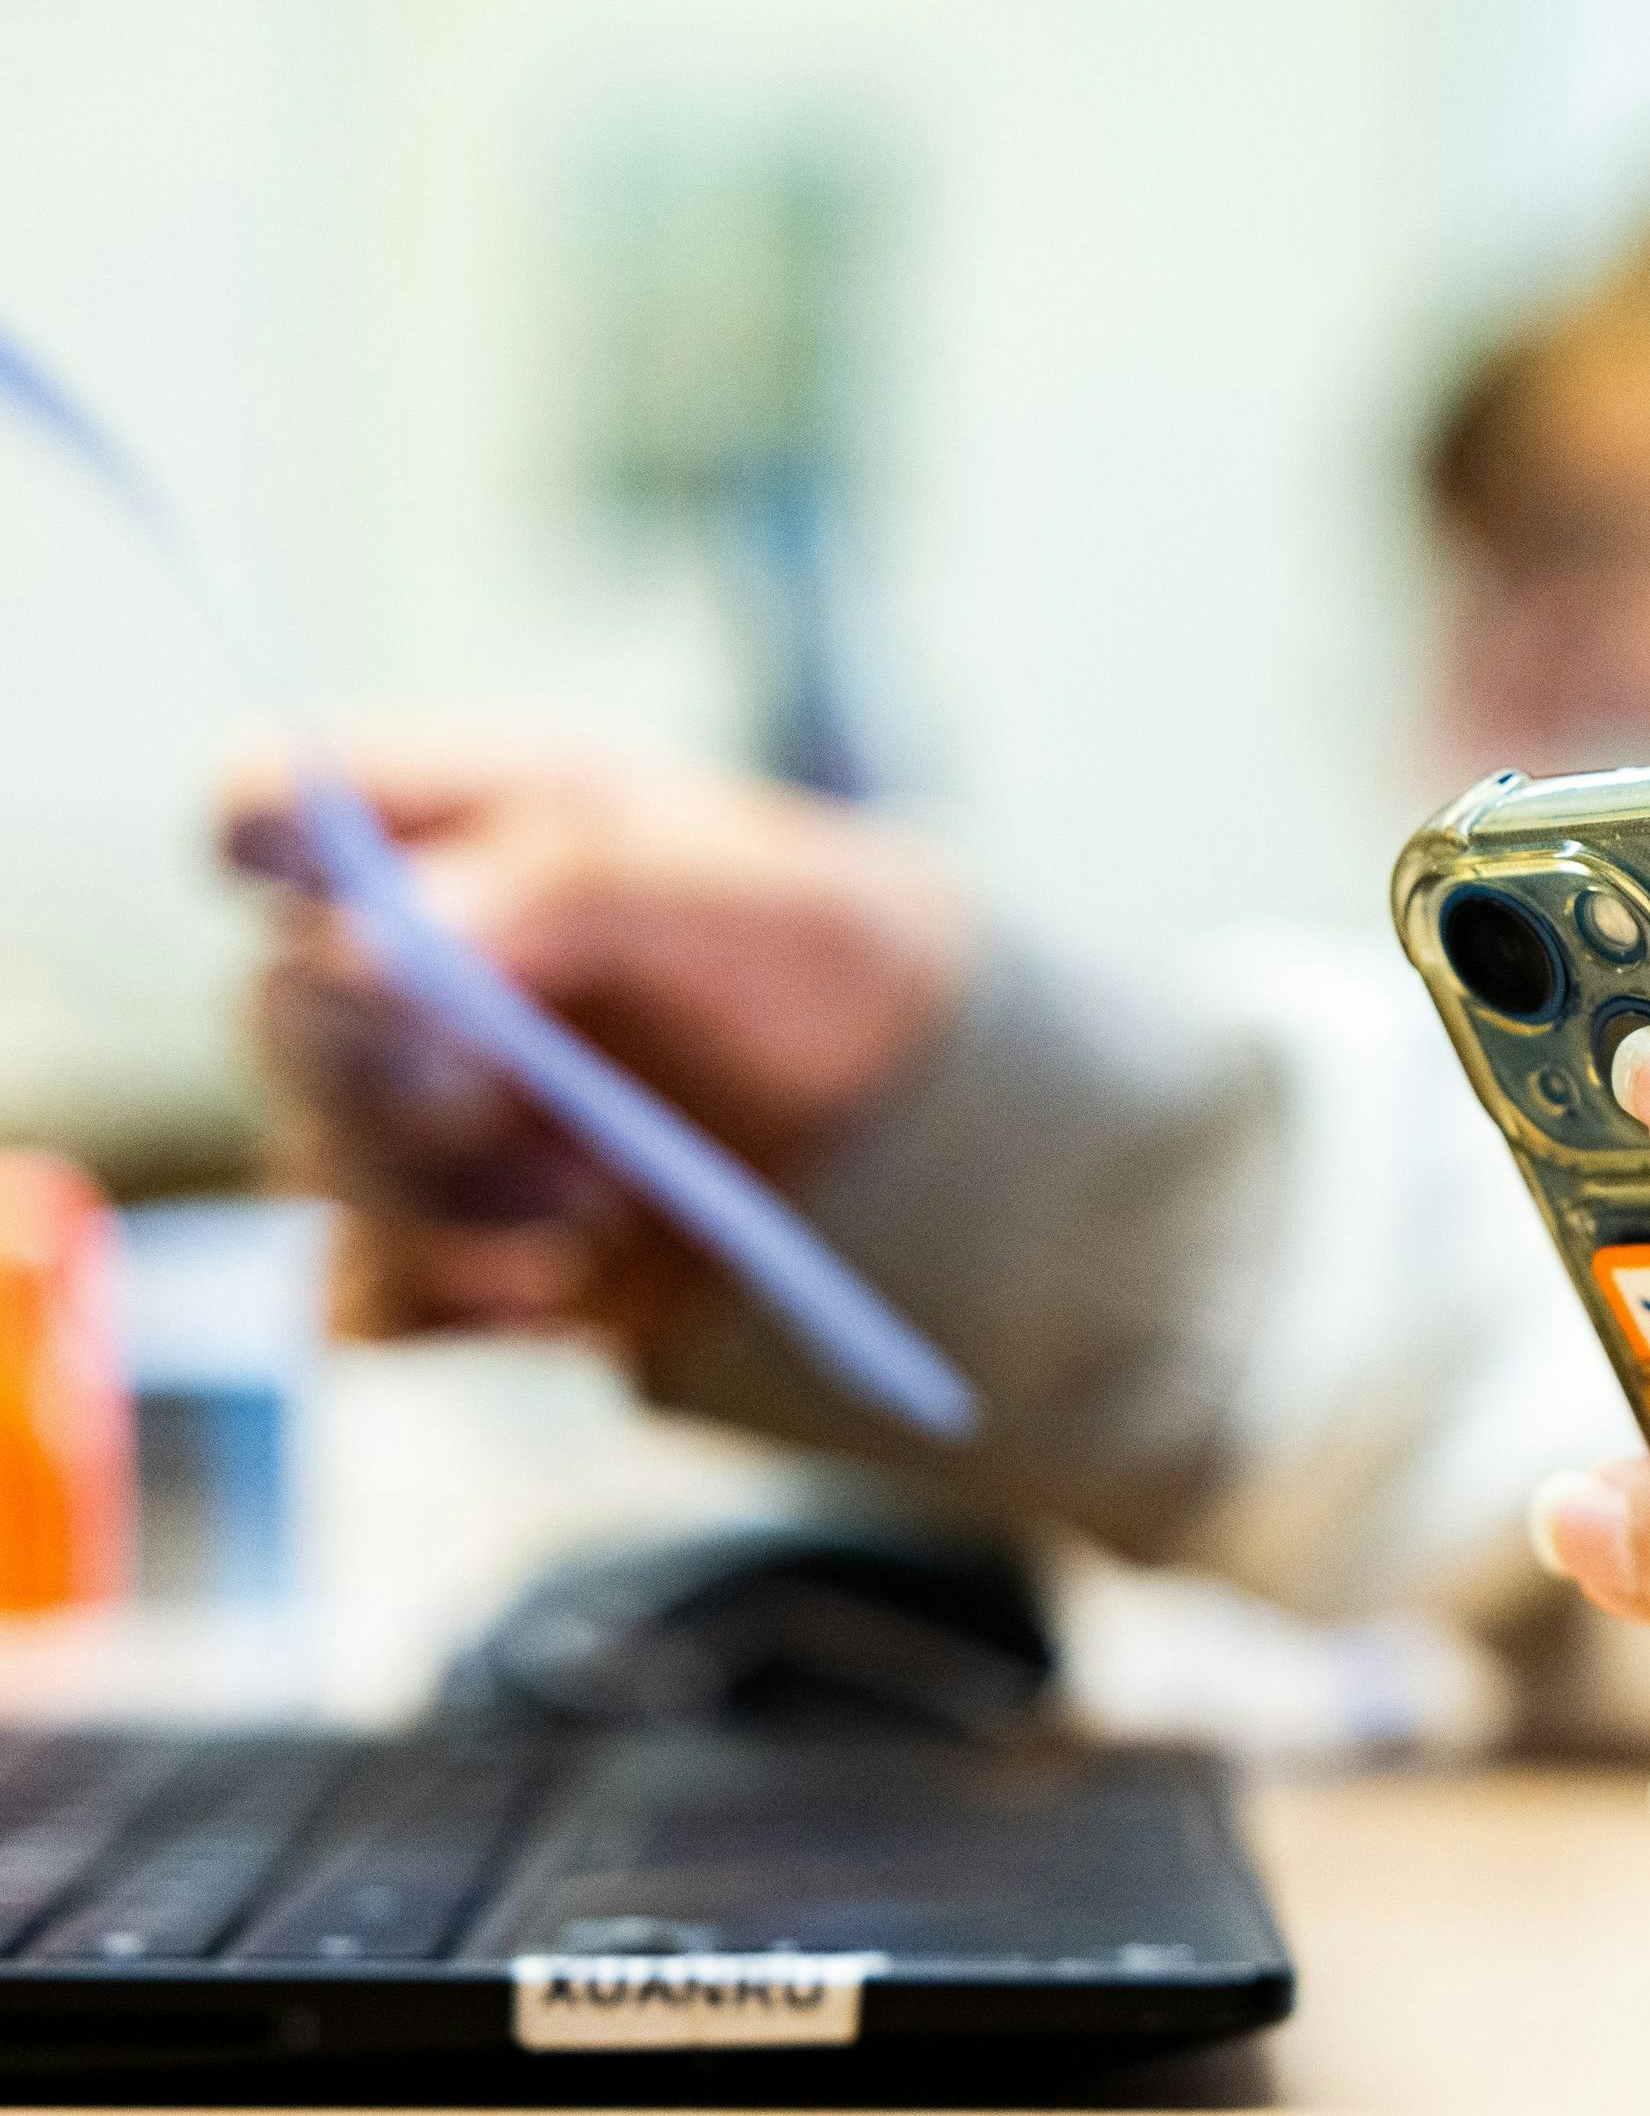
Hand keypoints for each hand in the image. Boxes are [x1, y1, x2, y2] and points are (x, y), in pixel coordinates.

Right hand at [223, 742, 971, 1354]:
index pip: (278, 802)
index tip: (367, 927)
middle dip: (387, 1069)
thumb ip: (571, 885)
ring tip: (589, 1210)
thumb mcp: (750, 892)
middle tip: (492, 1097)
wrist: (911, 1124)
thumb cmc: (827, 961)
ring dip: (433, 1207)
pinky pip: (369, 1303)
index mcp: (467, 832)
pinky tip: (555, 1303)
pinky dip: (447, 1313)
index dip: (272, 846)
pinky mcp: (448, 1250)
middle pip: (284, 1013)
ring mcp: (416, 1116)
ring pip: (320, 1173)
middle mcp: (410, 972)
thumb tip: (373, 949)